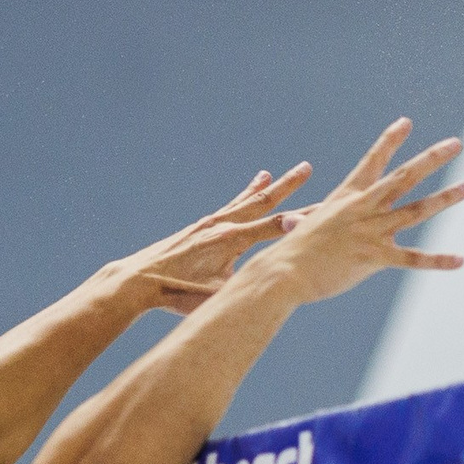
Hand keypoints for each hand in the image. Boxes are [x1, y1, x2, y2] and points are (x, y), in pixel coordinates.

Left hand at [115, 167, 313, 314]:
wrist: (137, 280)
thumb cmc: (176, 293)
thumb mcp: (215, 296)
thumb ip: (244, 287)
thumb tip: (272, 289)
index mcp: (231, 241)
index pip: (276, 227)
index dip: (303, 219)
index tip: (326, 209)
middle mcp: (223, 225)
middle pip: (263, 202)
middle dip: (288, 187)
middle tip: (307, 168)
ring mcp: (210, 224)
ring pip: (245, 200)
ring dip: (265, 187)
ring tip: (277, 174)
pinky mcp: (201, 228)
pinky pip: (230, 206)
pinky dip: (244, 195)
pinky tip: (252, 186)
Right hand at [259, 119, 463, 305]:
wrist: (284, 272)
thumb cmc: (293, 252)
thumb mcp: (310, 227)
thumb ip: (316, 221)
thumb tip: (295, 220)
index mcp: (348, 196)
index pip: (373, 161)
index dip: (390, 141)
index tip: (406, 122)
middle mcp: (362, 208)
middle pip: (404, 177)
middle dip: (432, 158)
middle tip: (456, 143)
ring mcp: (370, 231)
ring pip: (415, 211)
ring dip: (445, 198)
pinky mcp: (374, 258)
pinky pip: (413, 259)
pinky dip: (437, 261)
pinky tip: (460, 261)